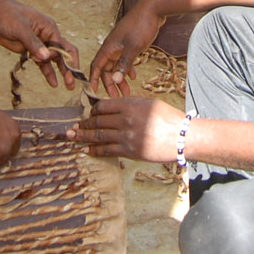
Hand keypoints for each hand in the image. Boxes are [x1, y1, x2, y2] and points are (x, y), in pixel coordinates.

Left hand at [0, 0, 80, 88]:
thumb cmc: (8, 15)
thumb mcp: (20, 27)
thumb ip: (33, 43)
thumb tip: (46, 57)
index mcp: (49, 28)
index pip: (62, 46)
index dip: (59, 57)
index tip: (44, 59)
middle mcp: (47, 36)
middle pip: (63, 54)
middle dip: (69, 68)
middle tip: (72, 84)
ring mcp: (39, 44)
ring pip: (54, 60)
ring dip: (61, 72)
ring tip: (68, 87)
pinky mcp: (30, 50)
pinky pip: (42, 63)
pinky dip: (48, 72)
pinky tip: (53, 83)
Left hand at [69, 97, 185, 161]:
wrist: (181, 136)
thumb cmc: (168, 117)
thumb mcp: (148, 103)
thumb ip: (130, 105)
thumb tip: (114, 108)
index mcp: (130, 104)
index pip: (103, 105)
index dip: (93, 110)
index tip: (89, 113)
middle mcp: (125, 119)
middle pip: (98, 121)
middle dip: (84, 124)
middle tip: (72, 126)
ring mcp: (126, 136)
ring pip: (99, 135)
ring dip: (83, 136)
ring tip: (72, 136)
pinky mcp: (129, 150)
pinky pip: (107, 150)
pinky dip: (95, 150)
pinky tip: (87, 150)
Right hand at [86, 2, 162, 96]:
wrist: (153, 8)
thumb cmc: (141, 25)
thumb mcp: (133, 47)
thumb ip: (124, 64)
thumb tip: (115, 80)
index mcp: (109, 47)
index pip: (96, 66)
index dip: (94, 78)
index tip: (94, 91)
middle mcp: (112, 47)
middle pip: (107, 68)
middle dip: (110, 83)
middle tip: (117, 97)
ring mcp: (121, 45)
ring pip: (117, 65)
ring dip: (120, 78)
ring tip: (127, 91)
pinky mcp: (130, 43)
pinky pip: (125, 59)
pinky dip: (127, 69)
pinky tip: (134, 76)